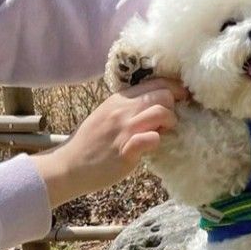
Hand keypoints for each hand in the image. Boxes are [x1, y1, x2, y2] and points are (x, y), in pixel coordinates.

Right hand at [30, 78, 187, 208]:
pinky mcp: (126, 151)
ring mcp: (124, 130)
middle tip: (170, 120)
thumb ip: (130, 108)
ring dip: (170, 122)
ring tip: (164, 132)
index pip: (156, 82)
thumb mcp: (107, 115)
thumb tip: (158, 105)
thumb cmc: (90, 143)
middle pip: (163, 95)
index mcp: (119, 99)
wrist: (68, 167)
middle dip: (174, 106)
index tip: (182, 98)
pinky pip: (152, 139)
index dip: (175, 88)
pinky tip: (152, 147)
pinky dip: (158, 141)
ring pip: (161, 112)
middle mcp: (122, 110)